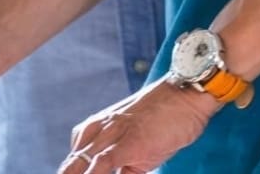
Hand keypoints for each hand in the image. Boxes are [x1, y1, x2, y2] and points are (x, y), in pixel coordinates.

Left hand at [59, 80, 219, 173]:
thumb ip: (127, 164)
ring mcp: (114, 135)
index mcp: (98, 127)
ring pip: (82, 164)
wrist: (188, 93)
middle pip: (73, 163)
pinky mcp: (129, 143)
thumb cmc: (168, 116)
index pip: (76, 157)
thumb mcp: (141, 141)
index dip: (71, 172)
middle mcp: (101, 130)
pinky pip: (103, 164)